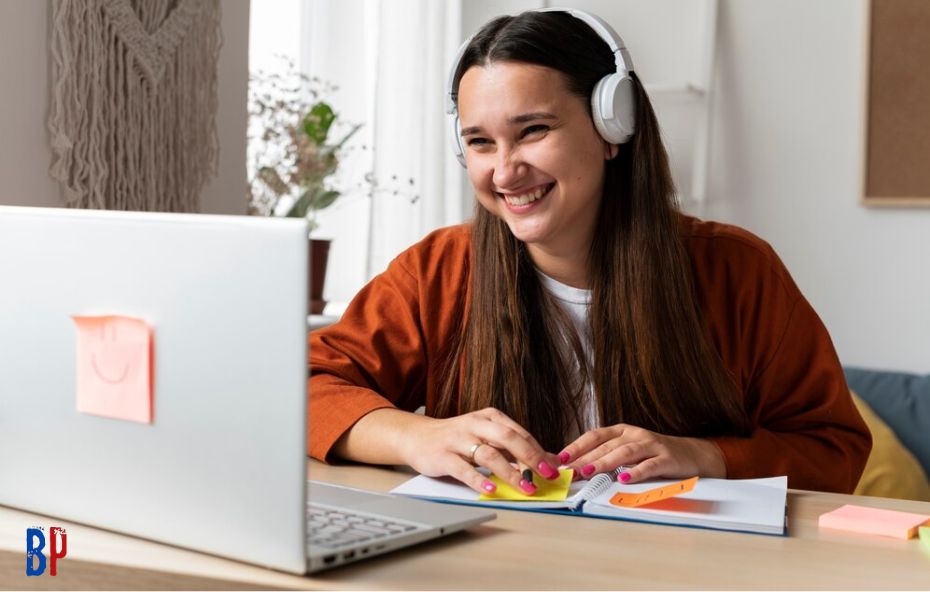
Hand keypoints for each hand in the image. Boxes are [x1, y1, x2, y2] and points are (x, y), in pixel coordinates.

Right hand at [399, 407, 561, 495]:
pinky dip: (479, 480)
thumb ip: (510, 447)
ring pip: (489, 454)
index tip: (554, 467)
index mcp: (489, 417)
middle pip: (508, 438)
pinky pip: (464, 469)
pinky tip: (491, 489)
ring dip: (510, 472)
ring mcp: (458, 440)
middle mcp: (475, 425)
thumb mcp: (485, 436)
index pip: (520, 433)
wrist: (418, 437)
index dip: (539, 450)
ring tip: (525, 487)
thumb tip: (544, 462)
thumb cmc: (457, 438)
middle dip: (531, 458)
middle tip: (547, 475)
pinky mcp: (443, 456)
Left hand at [558, 424, 725, 482]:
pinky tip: (624, 479)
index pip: (594, 436)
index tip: (561, 459)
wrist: (692, 454)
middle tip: (570, 471)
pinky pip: (650, 465)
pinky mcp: (667, 458)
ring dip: (605, 462)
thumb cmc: (653, 455)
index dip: (577, 446)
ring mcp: (651, 445)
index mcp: (621, 431)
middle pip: (606, 446)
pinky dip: (636, 472)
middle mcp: (634, 434)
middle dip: (585, 458)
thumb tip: (576, 469)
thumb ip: (606, 457)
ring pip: (625, 453)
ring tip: (590, 471)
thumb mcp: (628, 451)